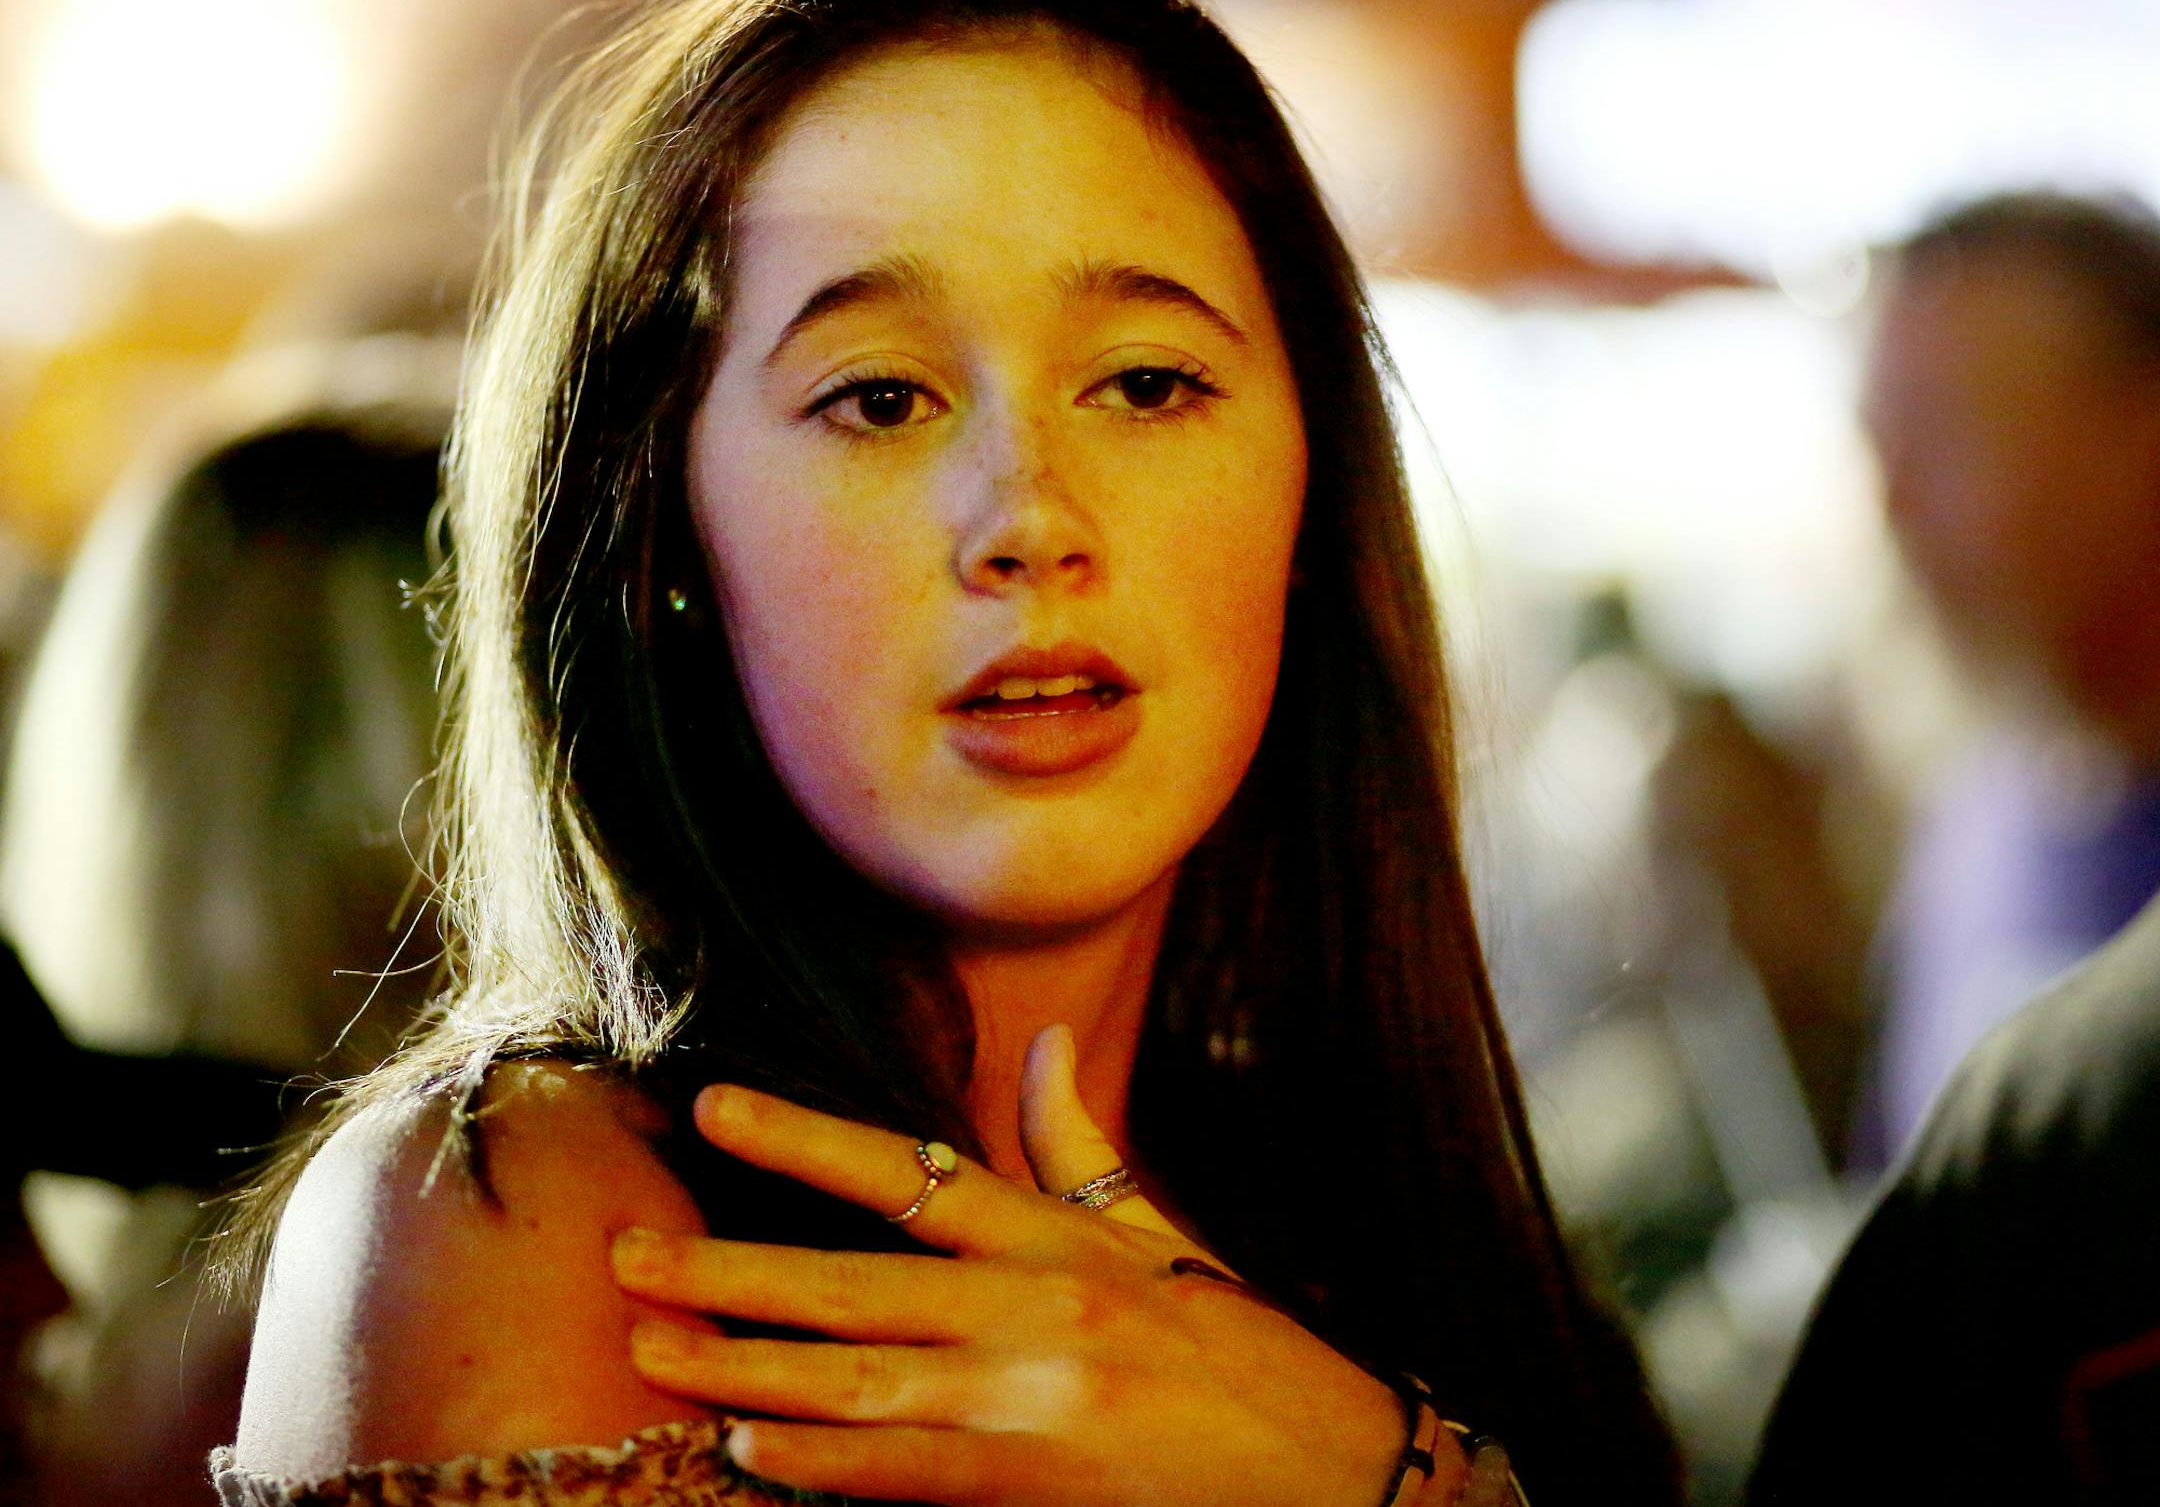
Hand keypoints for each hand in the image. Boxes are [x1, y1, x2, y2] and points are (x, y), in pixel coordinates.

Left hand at [611, 1024, 1463, 1504]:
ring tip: (653, 1352)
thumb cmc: (1246, 1351)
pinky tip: (750, 1454)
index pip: (909, 1174)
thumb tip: (1047, 1043)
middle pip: (852, 1283)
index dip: (803, 1141)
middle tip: (626, 1258)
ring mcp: (1034, 1401)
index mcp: (1061, 1240)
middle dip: (729, 1271)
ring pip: (858, 1381)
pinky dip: (826, 1468)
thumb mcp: (1166, 1235)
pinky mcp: (1039, 1485)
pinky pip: (909, 1475)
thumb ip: (1084, 1147)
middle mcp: (1036, 1309)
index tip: (713, 1109)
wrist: (1342, 1471)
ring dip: (745, 1370)